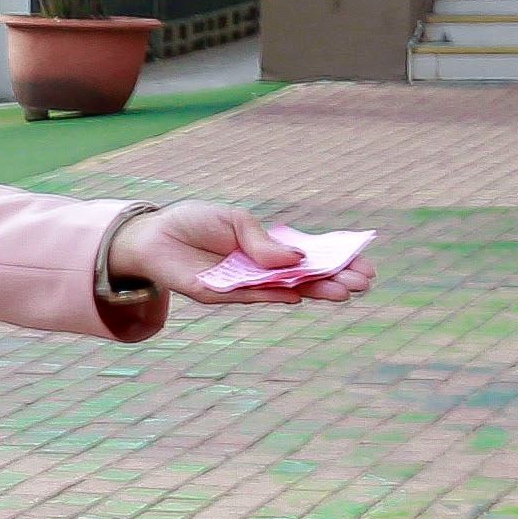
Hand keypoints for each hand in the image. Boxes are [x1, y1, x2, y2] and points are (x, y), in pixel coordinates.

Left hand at [110, 201, 362, 300]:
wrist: (152, 234)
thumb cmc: (194, 223)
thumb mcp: (235, 221)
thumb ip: (263, 241)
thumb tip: (295, 257)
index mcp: (268, 249)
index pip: (310, 258)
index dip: (337, 261)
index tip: (366, 265)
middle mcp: (259, 269)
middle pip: (304, 277)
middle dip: (334, 278)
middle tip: (362, 282)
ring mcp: (242, 283)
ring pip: (284, 290)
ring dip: (314, 290)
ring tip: (343, 291)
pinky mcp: (220, 293)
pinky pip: (251, 296)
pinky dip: (274, 295)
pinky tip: (299, 296)